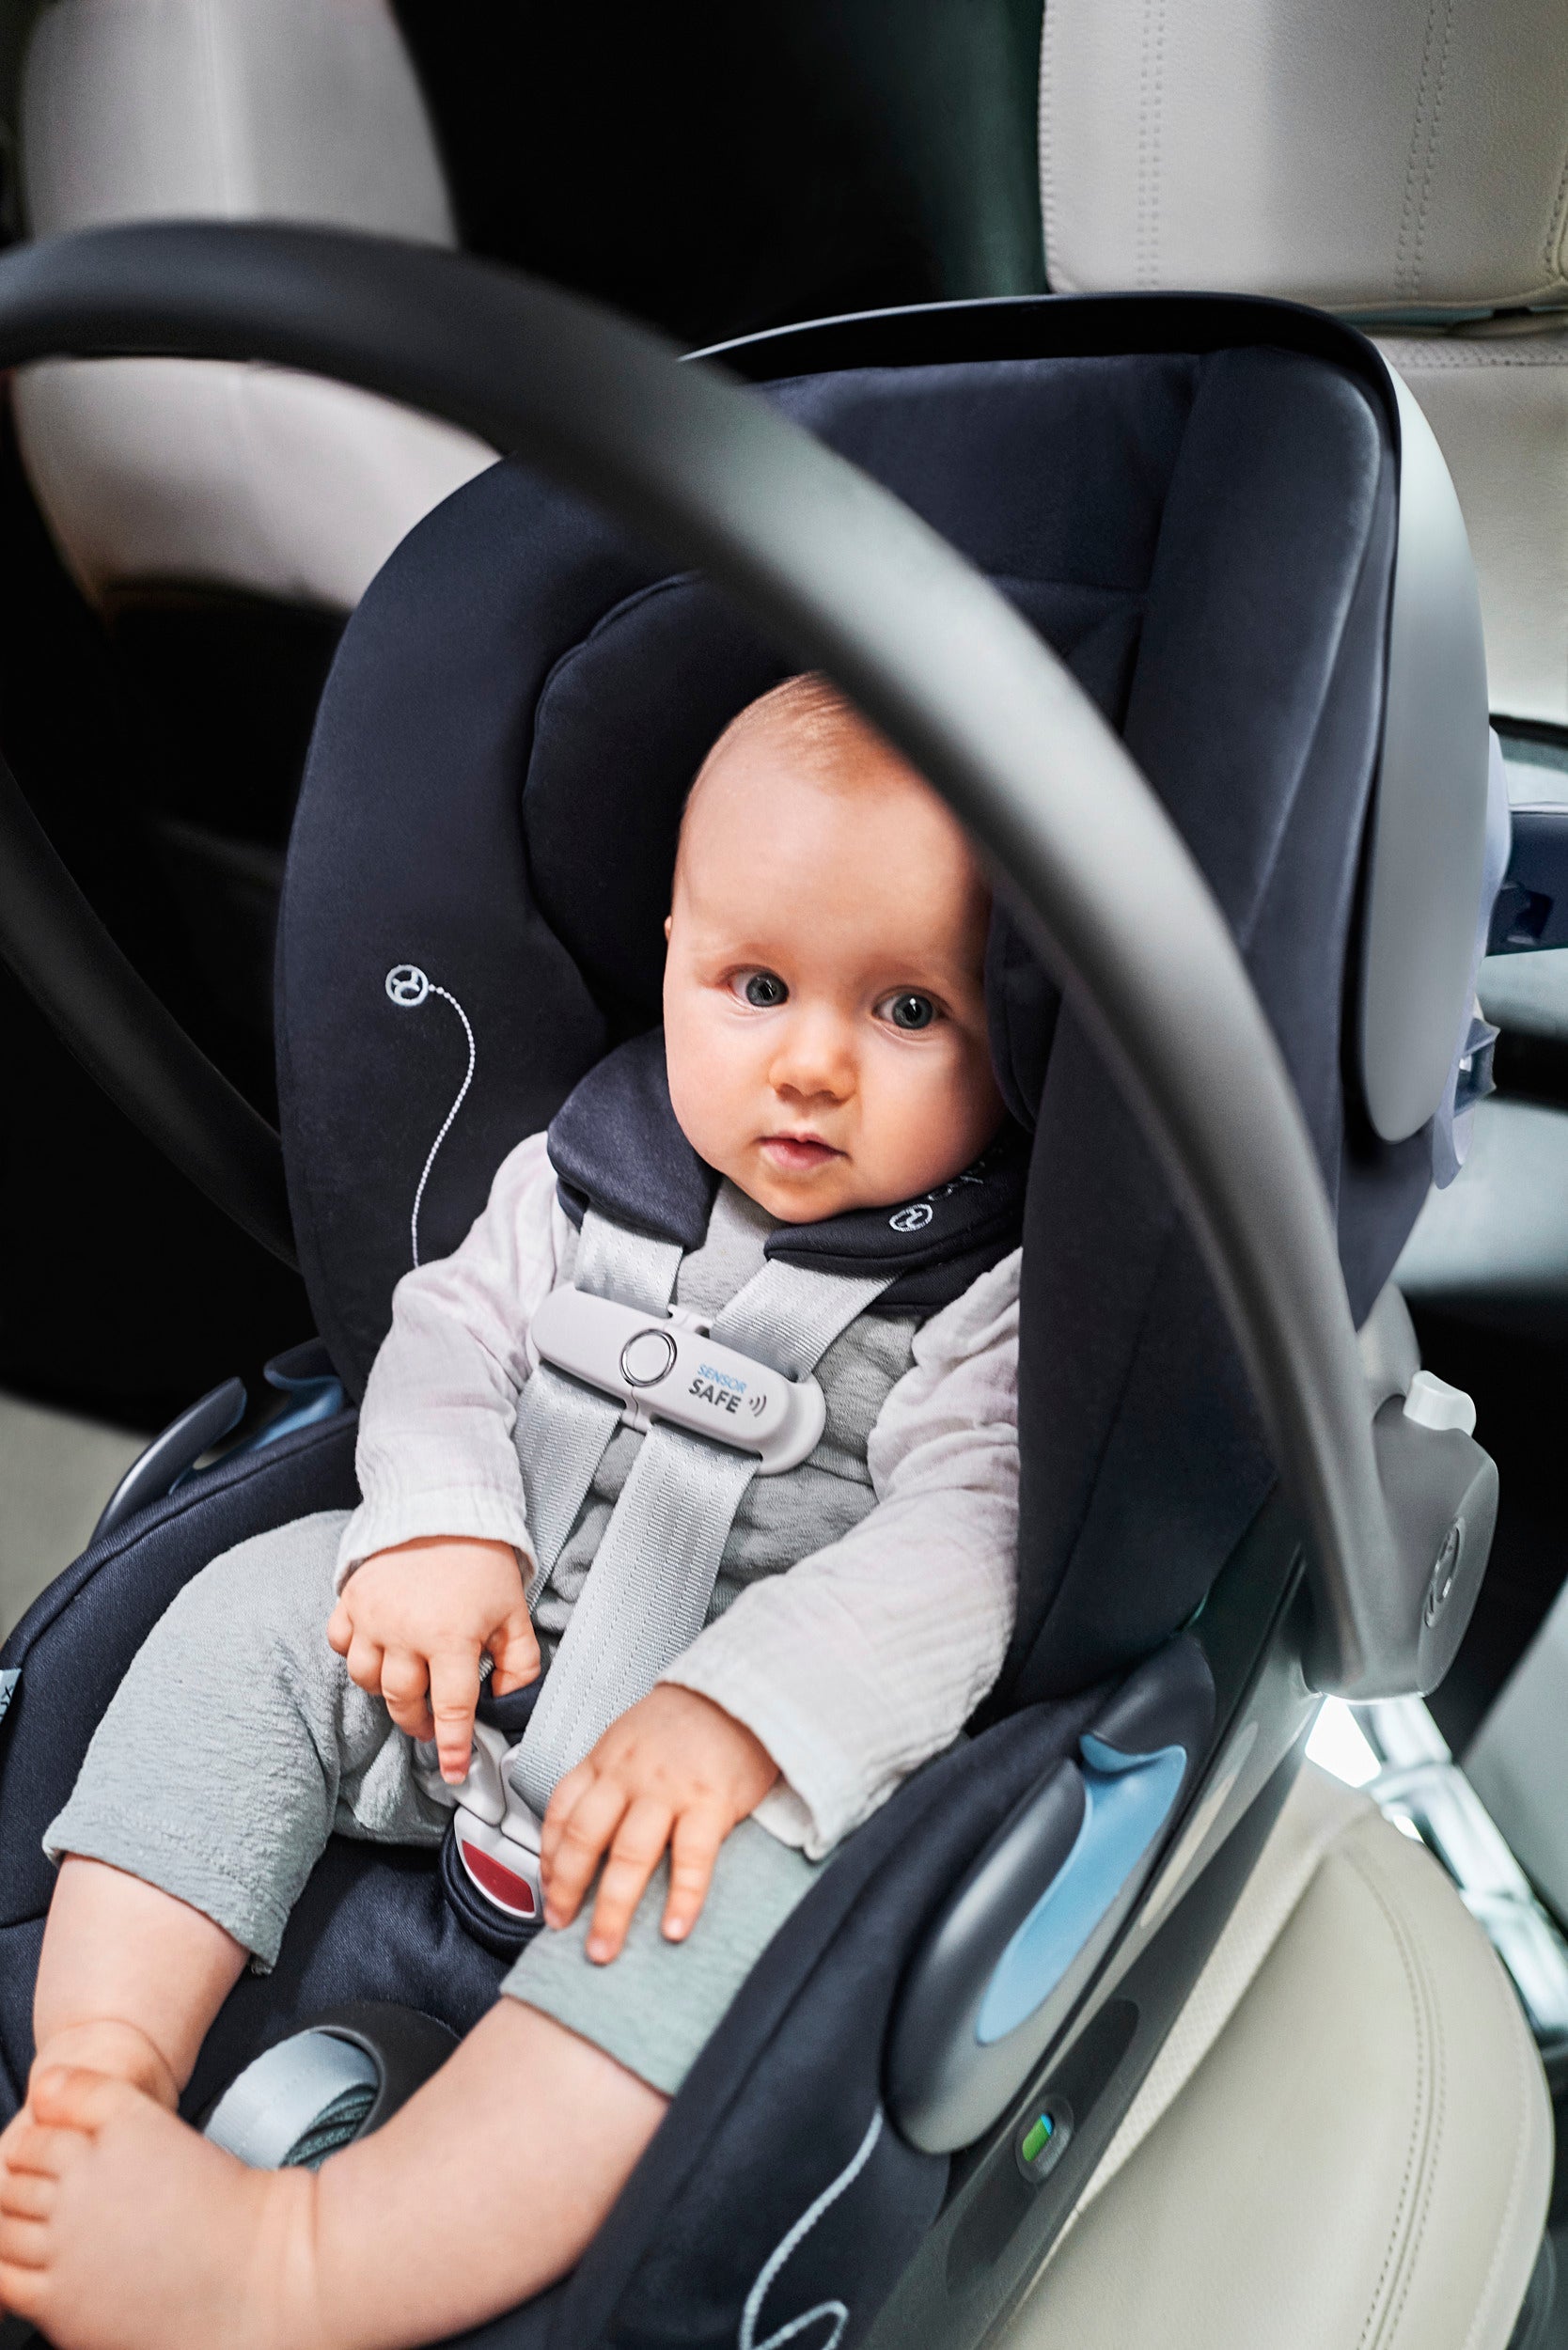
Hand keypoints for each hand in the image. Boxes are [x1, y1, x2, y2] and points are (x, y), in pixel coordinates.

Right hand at [326, 1537, 538, 1782]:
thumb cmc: (483, 1564)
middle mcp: (406, 1632)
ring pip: (368, 1681)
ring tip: (409, 1682)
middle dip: (419, 1723)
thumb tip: (506, 1703)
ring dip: (389, 1691)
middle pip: (403, 1703)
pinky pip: (342, 1645)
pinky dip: (357, 1656)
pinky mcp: (351, 1600)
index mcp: (452, 1637)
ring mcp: (373, 1616)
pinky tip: (380, 1650)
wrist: (443, 1506)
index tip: (454, 1772)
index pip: (451, 1709)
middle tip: (432, 1725)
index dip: (452, 1747)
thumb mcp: (515, 1614)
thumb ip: (519, 1665)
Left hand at [540, 1686, 778, 1962]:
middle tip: (561, 1928)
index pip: (561, 1811)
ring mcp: (669, 1788)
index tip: (547, 1891)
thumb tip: (590, 1834)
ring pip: (629, 1856)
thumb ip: (611, 1779)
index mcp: (606, 1759)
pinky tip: (675, 1929)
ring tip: (603, 1948)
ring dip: (612, 1909)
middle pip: (584, 1838)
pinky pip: (692, 1858)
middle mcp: (629, 1774)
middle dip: (566, 1890)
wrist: (744, 1687)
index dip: (548, 1856)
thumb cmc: (691, 1719)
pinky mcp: (711, 1800)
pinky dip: (682, 1898)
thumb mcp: (633, 1737)